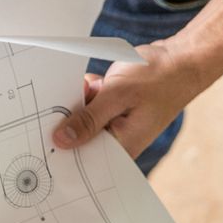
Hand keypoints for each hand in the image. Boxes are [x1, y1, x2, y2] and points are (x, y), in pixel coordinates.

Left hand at [51, 40, 206, 159]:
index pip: (83, 161)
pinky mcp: (113, 111)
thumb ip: (88, 119)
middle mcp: (117, 141)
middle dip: (69, 118)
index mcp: (122, 148)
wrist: (182, 61)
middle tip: (73, 98)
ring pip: (81, 118)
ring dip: (80, 100)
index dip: (60, 151)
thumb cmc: (159, 79)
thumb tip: (60, 140)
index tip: (39, 138)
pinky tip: (98, 82)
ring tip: (97, 86)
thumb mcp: (118, 95)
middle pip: (78, 139)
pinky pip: (89, 105)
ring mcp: (114, 125)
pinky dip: (88, 92)